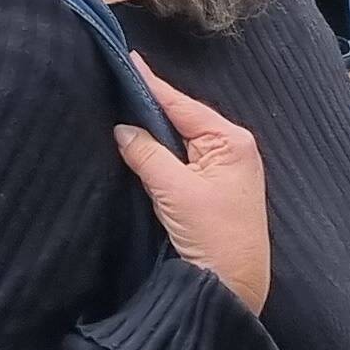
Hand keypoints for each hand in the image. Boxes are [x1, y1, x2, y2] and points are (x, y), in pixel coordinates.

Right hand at [118, 59, 268, 313]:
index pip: (182, 104)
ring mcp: (225, 171)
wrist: (232, 289)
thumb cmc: (213, 238)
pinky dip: (163, 153)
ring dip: (156, 131)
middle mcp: (232, 149)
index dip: (152, 84)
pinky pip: (184, 161)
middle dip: (152, 106)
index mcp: (231, 140)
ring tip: (123, 107)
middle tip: (118, 83)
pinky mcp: (215, 192)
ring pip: (182, 141)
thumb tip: (123, 128)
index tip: (129, 59)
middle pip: (183, 119)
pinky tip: (143, 146)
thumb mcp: (175, 191)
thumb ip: (147, 154)